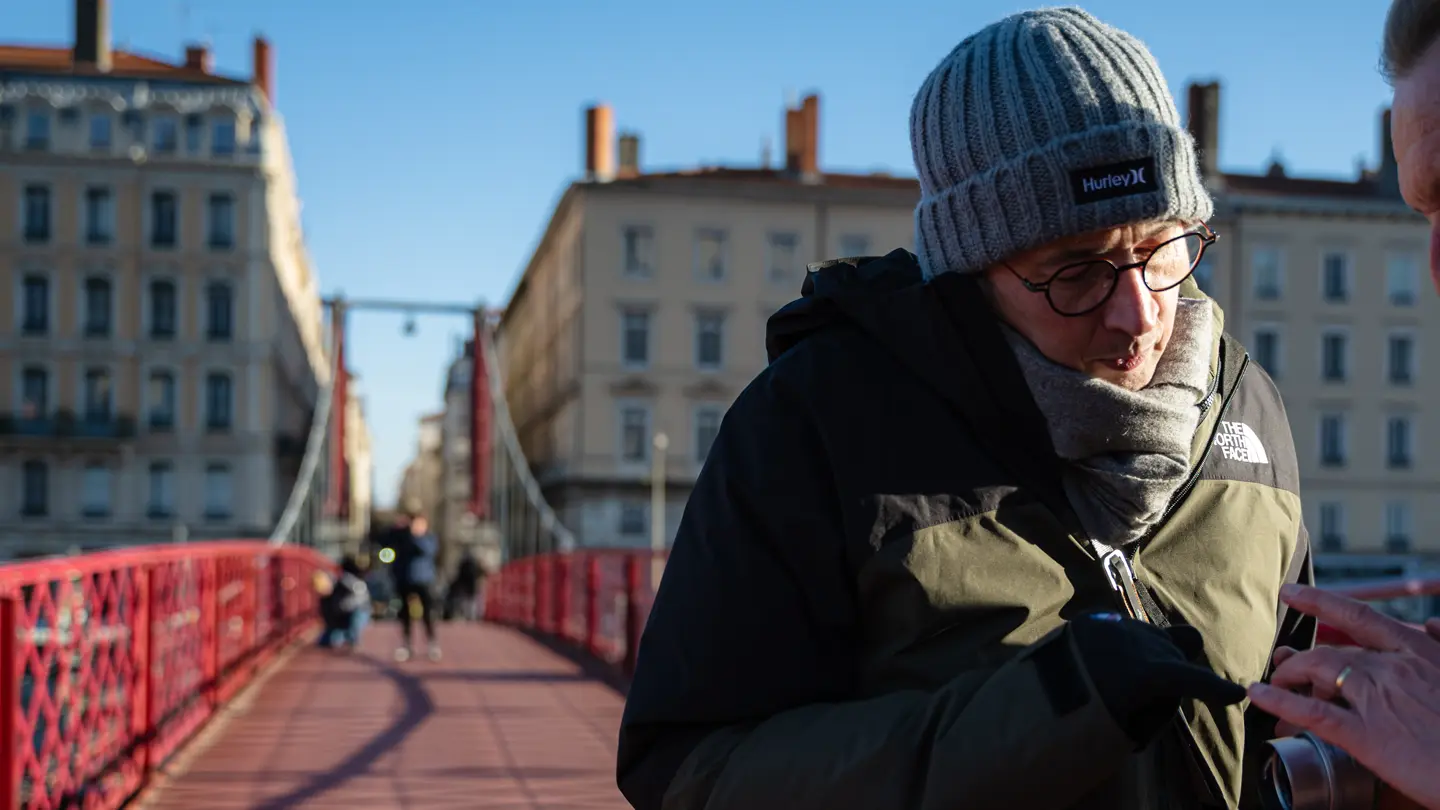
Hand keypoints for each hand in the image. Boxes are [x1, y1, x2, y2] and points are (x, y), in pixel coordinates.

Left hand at [1068, 612, 1244, 747]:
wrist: (1029, 691)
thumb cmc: (1080, 721)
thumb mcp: (1129, 726)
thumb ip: (1159, 704)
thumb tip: (1170, 688)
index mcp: (1145, 673)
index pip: (1191, 678)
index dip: (1214, 688)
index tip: (1235, 694)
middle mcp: (1134, 643)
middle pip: (1178, 648)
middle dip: (1179, 666)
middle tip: (1159, 690)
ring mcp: (1112, 626)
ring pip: (1153, 635)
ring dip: (1153, 651)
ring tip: (1125, 675)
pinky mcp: (1093, 619)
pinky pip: (1125, 628)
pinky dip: (1128, 644)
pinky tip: (1107, 660)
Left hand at [1246, 584, 1439, 809]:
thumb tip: (1432, 624)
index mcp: (1416, 650)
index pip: (1359, 616)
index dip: (1319, 601)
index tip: (1291, 591)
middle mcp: (1392, 667)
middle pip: (1330, 650)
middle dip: (1299, 656)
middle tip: (1280, 662)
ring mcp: (1377, 699)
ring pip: (1317, 672)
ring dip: (1287, 676)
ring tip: (1274, 685)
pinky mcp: (1367, 736)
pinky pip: (1313, 711)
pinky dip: (1280, 701)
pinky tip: (1259, 696)